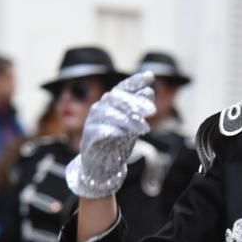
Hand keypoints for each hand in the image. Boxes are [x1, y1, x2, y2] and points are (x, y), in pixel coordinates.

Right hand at [66, 72, 155, 198]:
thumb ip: (138, 109)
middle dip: (136, 102)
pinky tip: (125, 133)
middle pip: (117, 99)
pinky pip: (99, 131)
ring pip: (110, 114)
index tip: (150, 76)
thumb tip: (149, 91)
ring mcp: (92, 123)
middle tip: (153, 110)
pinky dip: (113, 130)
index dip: (135, 81)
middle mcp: (100, 109)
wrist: (101, 166)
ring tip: (145, 129)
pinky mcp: (88, 138)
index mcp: (111, 103)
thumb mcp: (132, 125)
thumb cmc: (117, 142)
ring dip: (129, 120)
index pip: (123, 87)